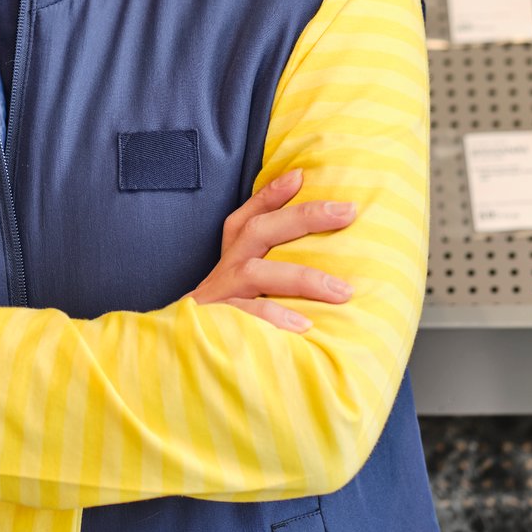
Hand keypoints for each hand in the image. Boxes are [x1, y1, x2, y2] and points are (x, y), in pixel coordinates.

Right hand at [185, 167, 356, 332]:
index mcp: (233, 255)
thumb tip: (321, 251)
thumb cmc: (230, 317)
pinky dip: (273, 317)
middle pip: (259, 230)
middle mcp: (226, 269)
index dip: (273, 193)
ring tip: (342, 290)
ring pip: (256, 273)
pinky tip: (304, 325)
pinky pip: (245, 316)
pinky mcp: (216, 324)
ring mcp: (220, 295)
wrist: (184, 356)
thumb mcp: (251, 286)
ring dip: (302, 277)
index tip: (301, 175)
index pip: (250, 215)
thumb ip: (279, 266)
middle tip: (347, 211)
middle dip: (305, 217)